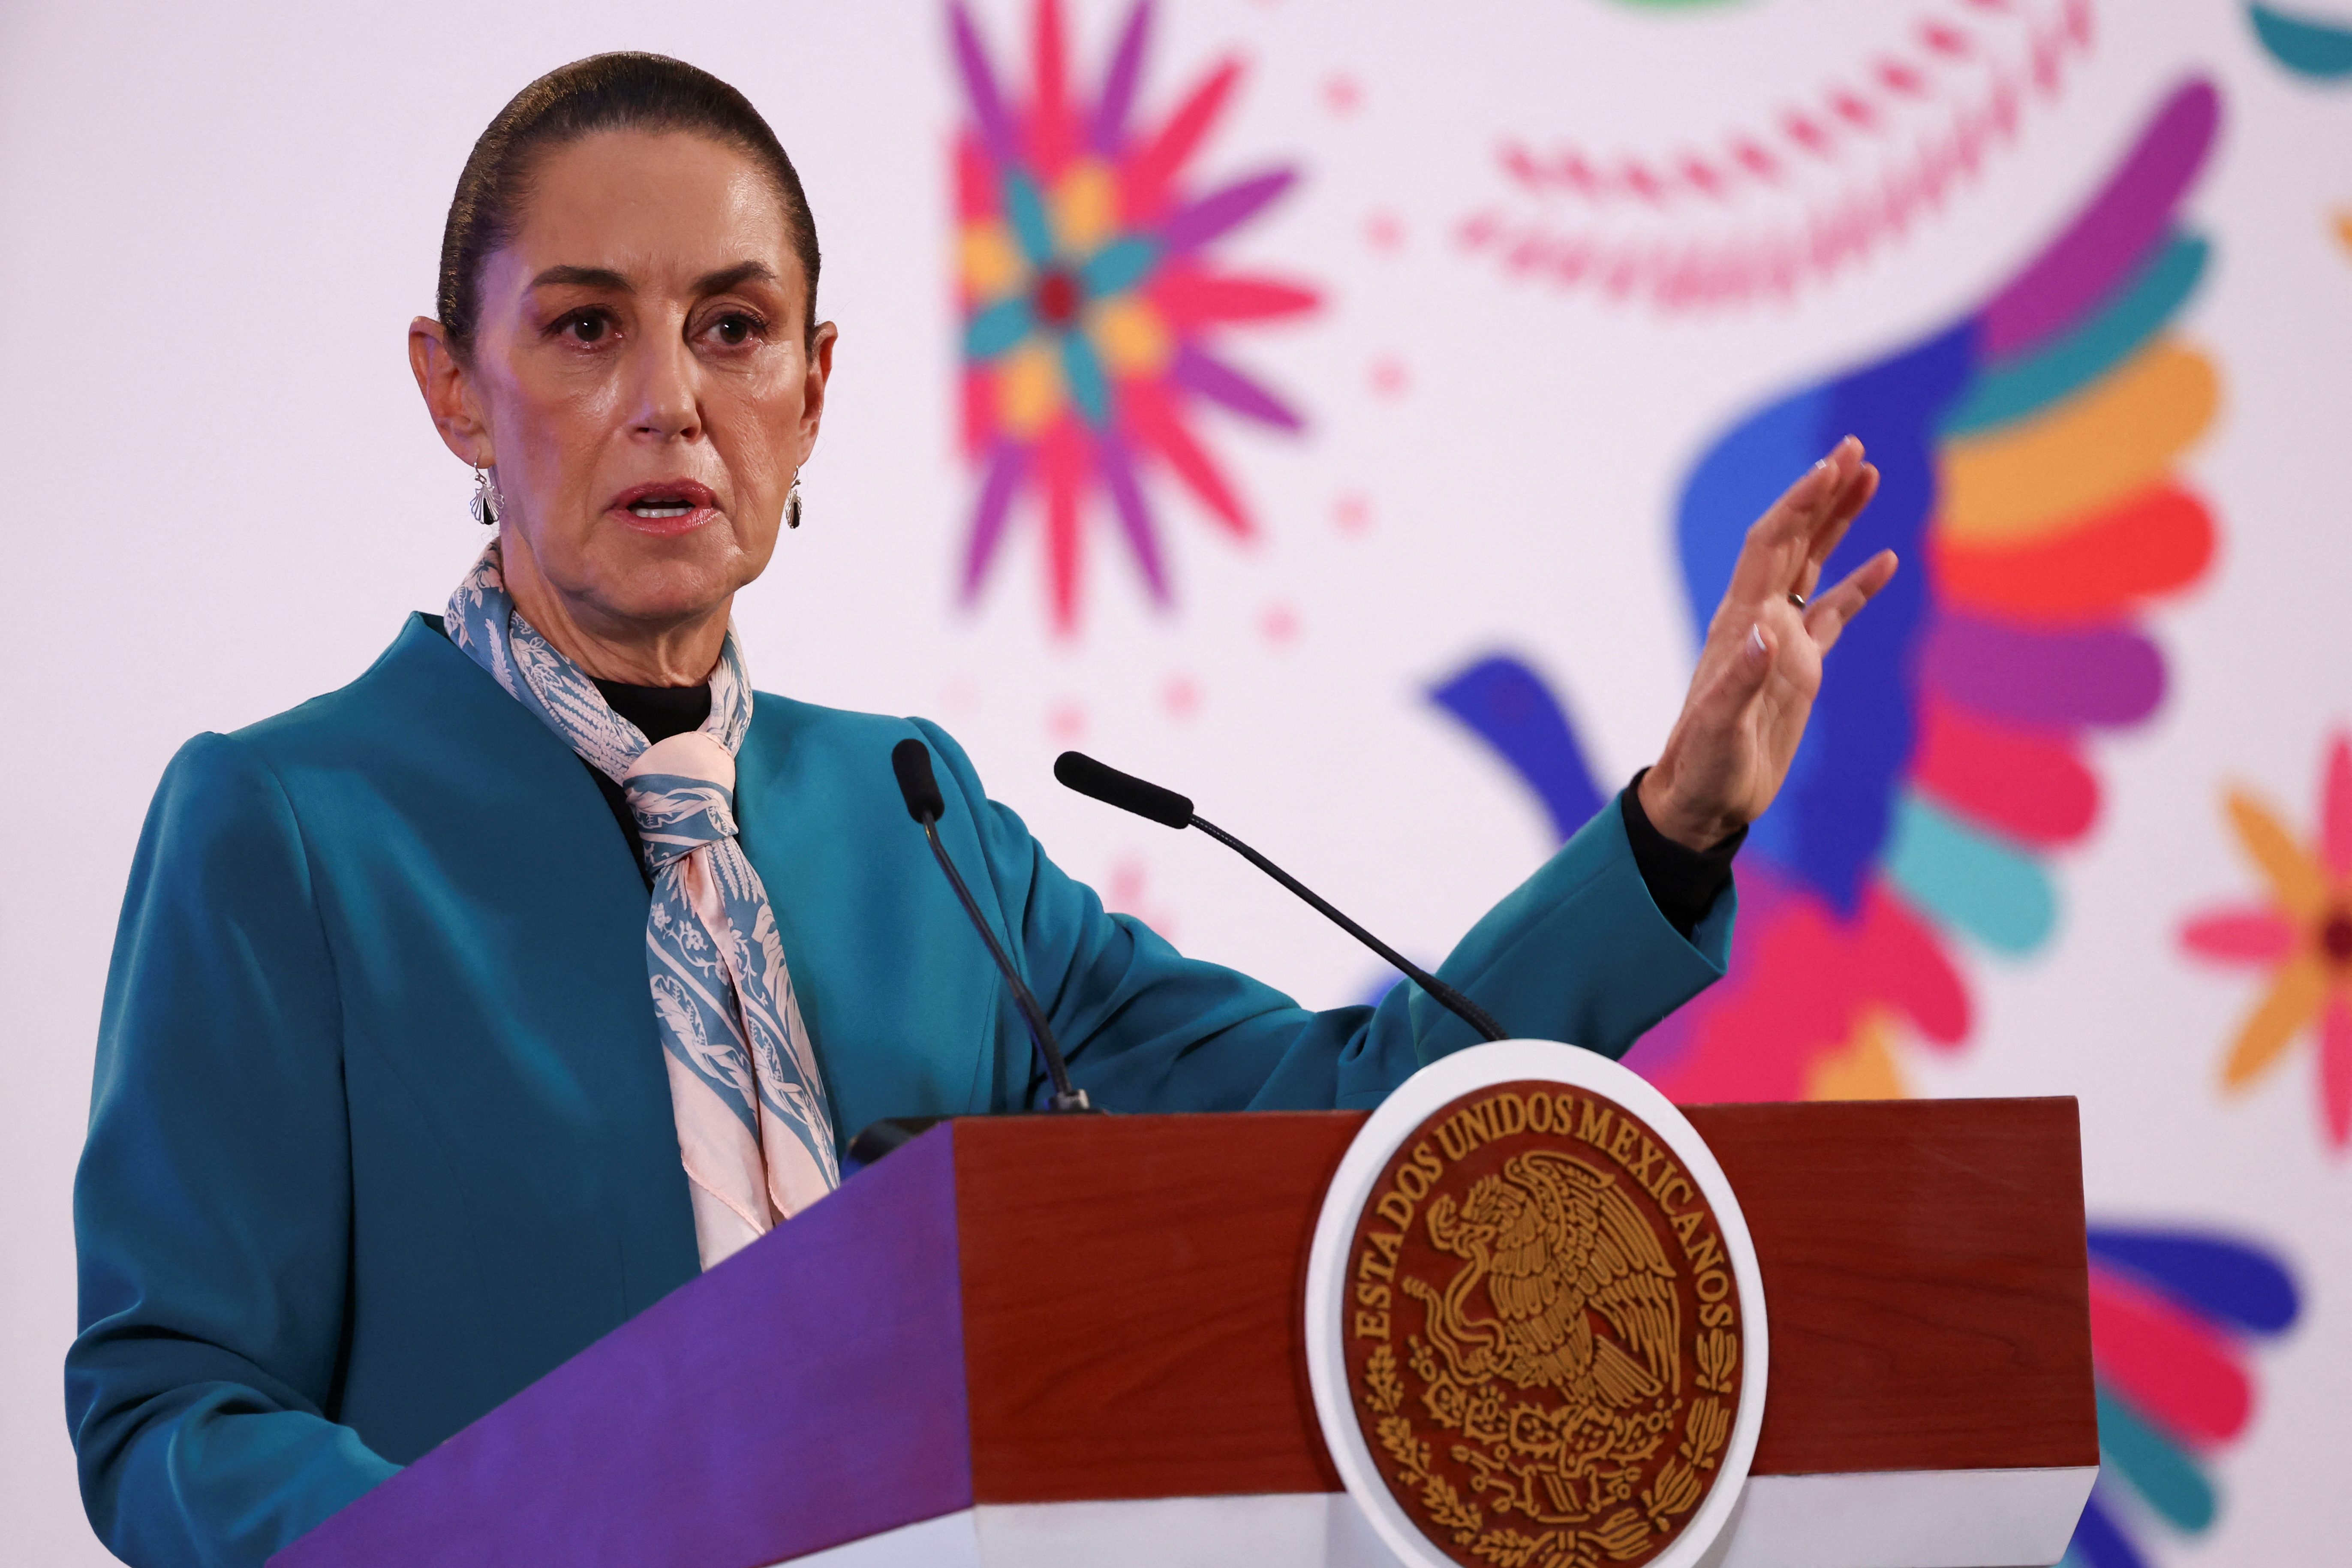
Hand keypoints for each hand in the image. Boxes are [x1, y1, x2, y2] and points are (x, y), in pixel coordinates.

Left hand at [1639, 436, 1895, 849]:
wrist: (1706, 800)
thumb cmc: (1705, 765)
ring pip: (1814, 565)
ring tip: (1870, 477)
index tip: (1830, 467)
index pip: (1768, 546)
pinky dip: (1860, 586)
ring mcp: (1783, 640)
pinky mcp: (1802, 667)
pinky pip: (1835, 613)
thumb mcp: (1720, 726)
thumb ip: (1742, 679)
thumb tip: (1767, 630)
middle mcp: (1760, 620)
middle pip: (1793, 539)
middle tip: (1855, 449)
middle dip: (1821, 494)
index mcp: (1740, 623)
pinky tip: (1887, 560)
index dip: (1797, 505)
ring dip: (1840, 522)